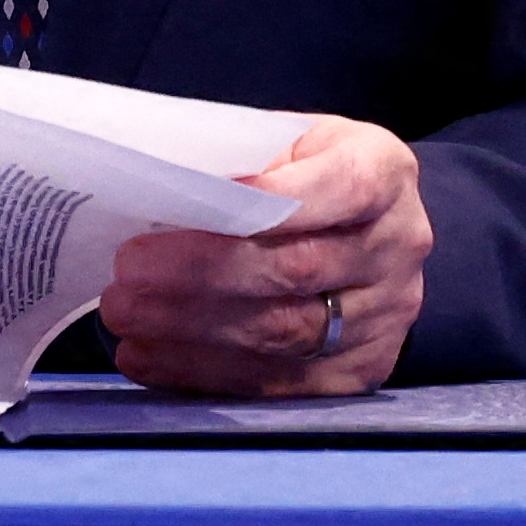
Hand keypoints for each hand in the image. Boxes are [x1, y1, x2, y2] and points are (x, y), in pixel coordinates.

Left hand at [105, 115, 430, 394]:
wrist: (375, 235)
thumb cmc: (313, 178)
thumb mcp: (296, 142)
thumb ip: (246, 159)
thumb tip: (159, 184)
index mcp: (384, 172)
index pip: (334, 187)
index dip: (264, 197)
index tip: (188, 198)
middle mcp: (397, 247)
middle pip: (295, 268)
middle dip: (201, 272)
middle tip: (128, 273)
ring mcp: (385, 317)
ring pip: (283, 333)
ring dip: (192, 329)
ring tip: (128, 316)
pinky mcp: (358, 372)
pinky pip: (276, 383)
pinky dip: (204, 371)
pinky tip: (150, 356)